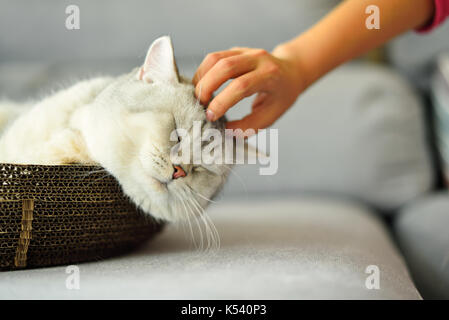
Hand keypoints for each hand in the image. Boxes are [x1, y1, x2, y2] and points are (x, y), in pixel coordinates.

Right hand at [192, 46, 307, 134]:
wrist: (291, 72)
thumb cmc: (282, 96)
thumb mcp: (271, 115)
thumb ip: (249, 126)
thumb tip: (225, 131)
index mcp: (270, 76)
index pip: (241, 86)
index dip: (223, 101)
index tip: (211, 116)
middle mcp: (258, 59)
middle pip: (225, 67)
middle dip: (207, 87)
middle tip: (200, 106)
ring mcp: (246, 51)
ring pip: (216, 58)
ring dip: (202, 78)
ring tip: (197, 96)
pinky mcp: (236, 51)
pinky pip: (214, 57)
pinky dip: (203, 72)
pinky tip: (201, 86)